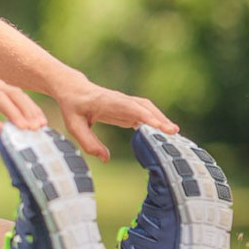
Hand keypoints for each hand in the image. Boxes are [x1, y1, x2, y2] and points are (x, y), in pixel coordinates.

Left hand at [55, 80, 178, 161]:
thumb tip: (105, 158)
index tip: (159, 126)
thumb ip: (88, 142)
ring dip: (161, 120)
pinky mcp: (129, 109)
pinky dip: (157, 122)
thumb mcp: (74, 125)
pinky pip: (146, 114)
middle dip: (158, 118)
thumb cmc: (73, 108)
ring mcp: (126, 103)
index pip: (129, 107)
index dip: (145, 116)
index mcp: (106, 101)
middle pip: (143, 107)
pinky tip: (164, 135)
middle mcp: (120, 100)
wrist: (74, 90)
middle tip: (173, 133)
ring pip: (148, 109)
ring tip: (174, 135)